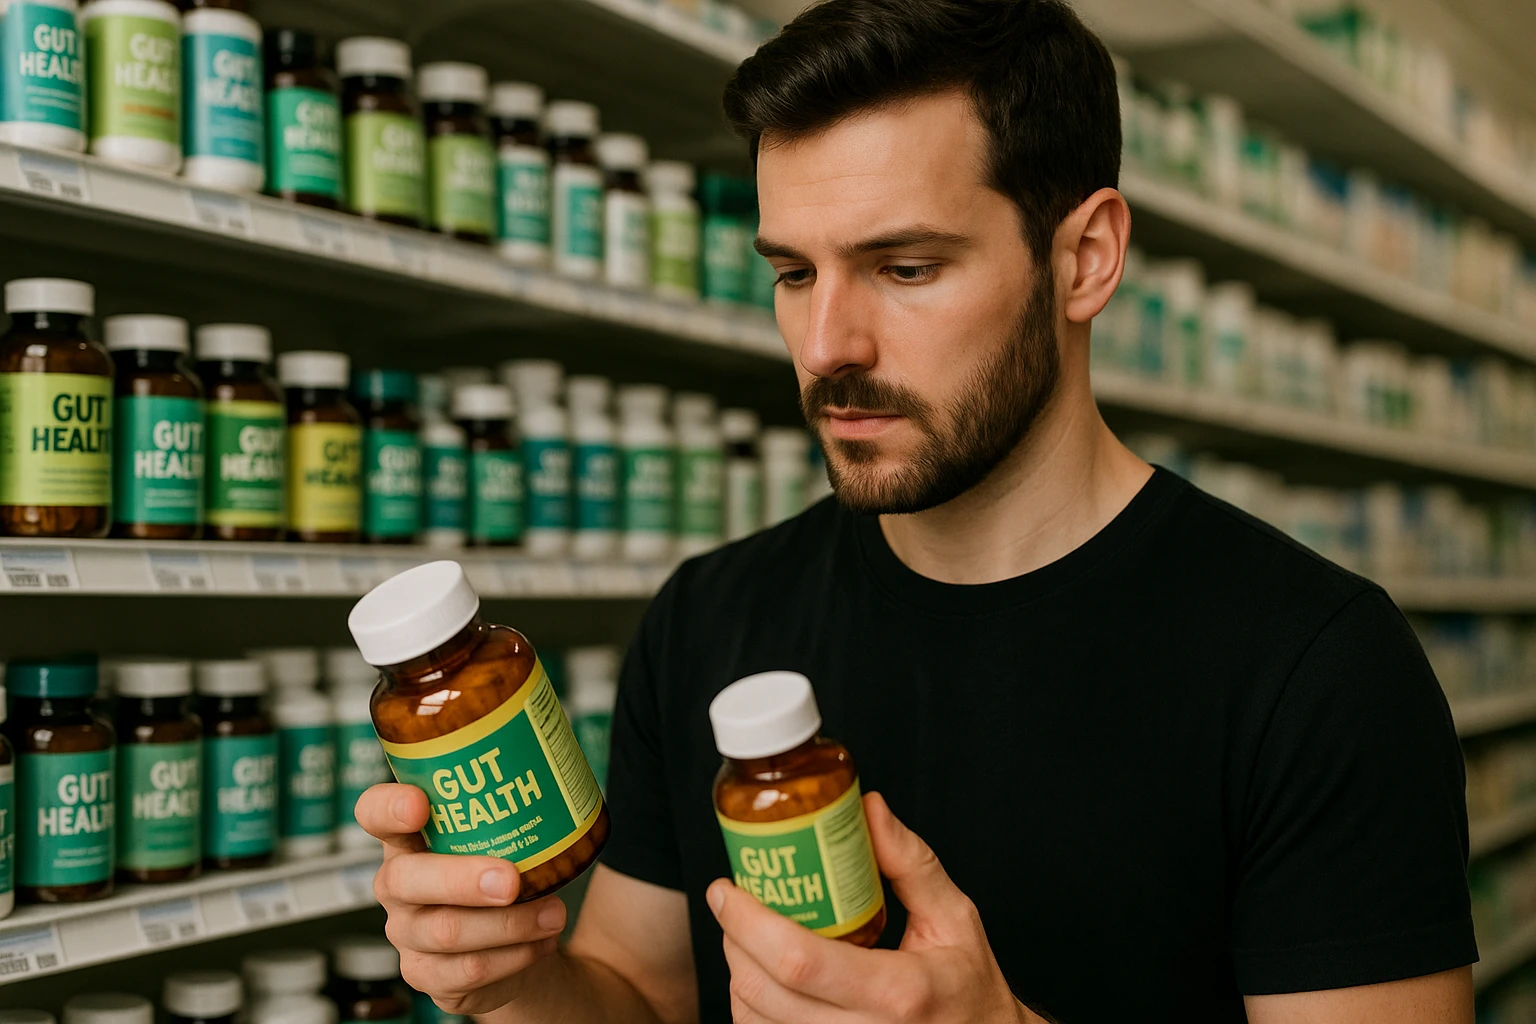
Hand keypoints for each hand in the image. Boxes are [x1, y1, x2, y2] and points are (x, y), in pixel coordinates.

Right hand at [358, 782, 568, 1014]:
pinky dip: (514, 956)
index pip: (375, 812)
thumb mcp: (511, 838)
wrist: (519, 946)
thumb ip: (521, 812)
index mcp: (410, 837)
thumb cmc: (510, 874)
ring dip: (509, 923)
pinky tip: (541, 943)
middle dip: (462, 879)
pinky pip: (468, 969)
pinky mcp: (427, 974)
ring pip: (446, 931)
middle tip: (512, 880)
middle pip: (406, 880)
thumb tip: (564, 779)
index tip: (418, 804)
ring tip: (554, 914)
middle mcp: (398, 883)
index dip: (387, 807)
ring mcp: (407, 932)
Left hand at [708, 792, 1032, 1023]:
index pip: (799, 960)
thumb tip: (868, 811)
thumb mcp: (956, 918)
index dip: (749, 922)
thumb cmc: (969, 988)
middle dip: (733, 941)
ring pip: (755, 1022)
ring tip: (746, 937)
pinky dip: (751, 1009)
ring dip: (737, 974)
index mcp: (900, 992)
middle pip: (764, 992)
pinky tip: (762, 979)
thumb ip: (911, 863)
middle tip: (733, 904)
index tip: (727, 889)